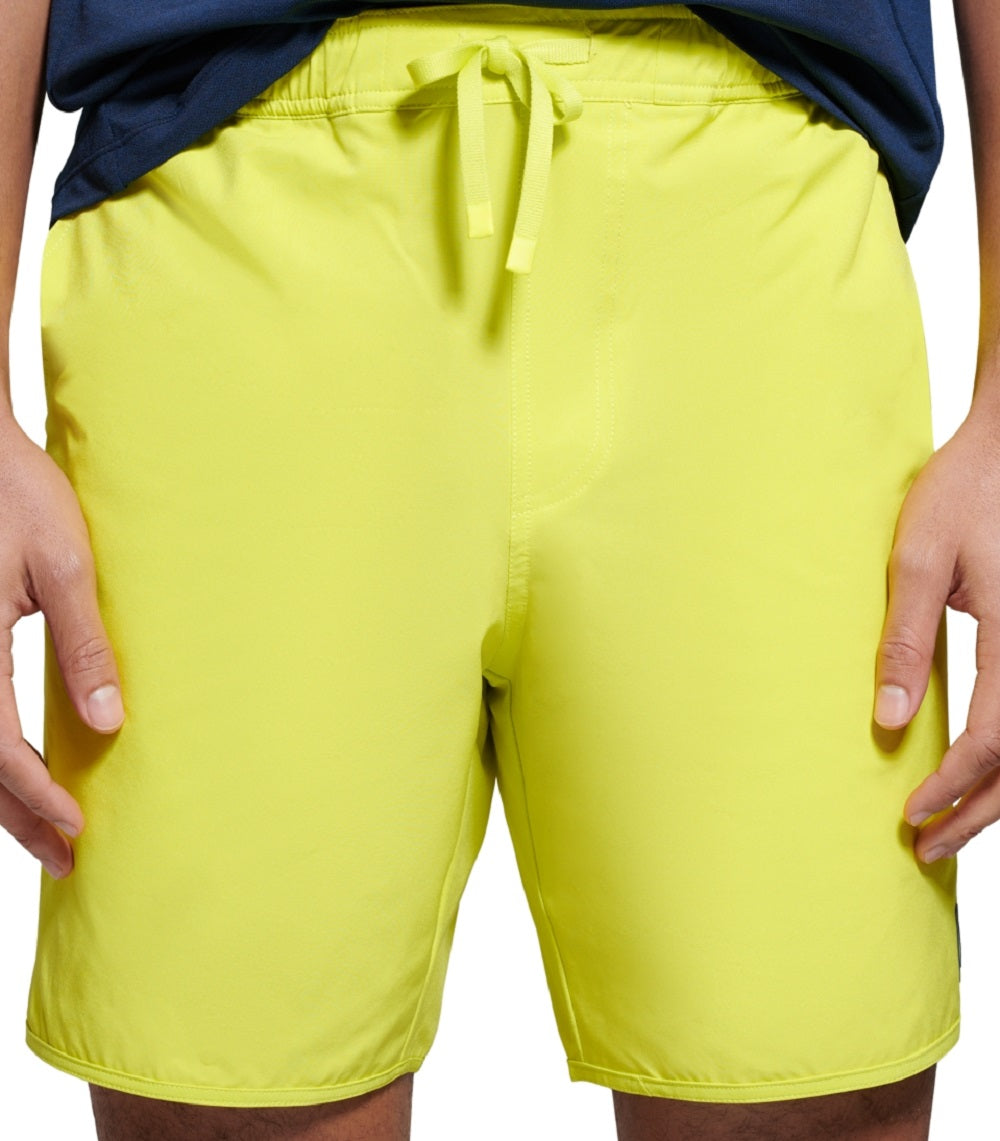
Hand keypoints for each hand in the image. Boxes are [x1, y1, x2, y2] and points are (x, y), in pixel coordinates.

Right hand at [0, 414, 123, 878]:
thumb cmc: (18, 496)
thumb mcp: (63, 566)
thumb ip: (84, 644)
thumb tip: (108, 722)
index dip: (37, 796)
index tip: (79, 827)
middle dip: (18, 817)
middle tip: (65, 862)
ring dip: (1, 798)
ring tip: (45, 837)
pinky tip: (18, 776)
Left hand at [874, 408, 999, 862]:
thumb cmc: (965, 493)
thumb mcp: (917, 561)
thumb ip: (906, 641)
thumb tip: (892, 720)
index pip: (992, 744)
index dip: (951, 789)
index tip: (910, 817)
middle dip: (978, 814)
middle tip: (928, 849)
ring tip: (954, 828)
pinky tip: (984, 774)